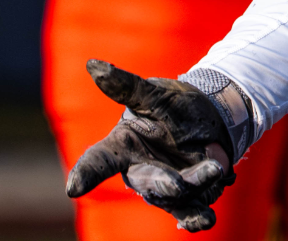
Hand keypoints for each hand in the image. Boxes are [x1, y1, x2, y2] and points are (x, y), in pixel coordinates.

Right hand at [64, 60, 234, 230]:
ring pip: (175, 197)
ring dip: (194, 188)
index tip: (73, 188)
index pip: (97, 162)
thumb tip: (94, 66)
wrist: (211, 117)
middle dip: (162, 185)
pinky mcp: (190, 195)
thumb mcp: (152, 93)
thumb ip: (125, 86)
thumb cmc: (172, 105)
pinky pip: (191, 210)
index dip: (85, 174)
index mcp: (121, 147)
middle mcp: (141, 172)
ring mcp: (166, 186)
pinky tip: (205, 221)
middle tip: (175, 183)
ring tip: (214, 169)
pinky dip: (196, 217)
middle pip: (146, 184)